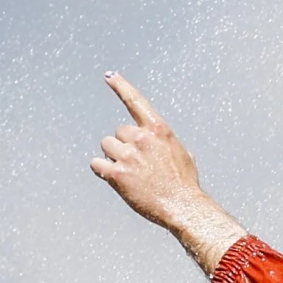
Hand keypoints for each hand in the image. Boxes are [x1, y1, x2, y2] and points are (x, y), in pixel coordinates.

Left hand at [91, 75, 247, 273]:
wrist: (183, 207)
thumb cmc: (185, 184)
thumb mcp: (183, 155)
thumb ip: (167, 144)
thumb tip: (165, 147)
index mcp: (158, 130)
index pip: (136, 101)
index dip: (121, 86)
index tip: (109, 75)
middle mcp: (141, 138)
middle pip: (118, 133)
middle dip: (124, 146)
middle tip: (138, 165)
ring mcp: (127, 156)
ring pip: (106, 146)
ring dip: (113, 158)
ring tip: (130, 174)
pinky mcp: (116, 173)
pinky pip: (97, 164)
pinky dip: (103, 171)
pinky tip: (116, 180)